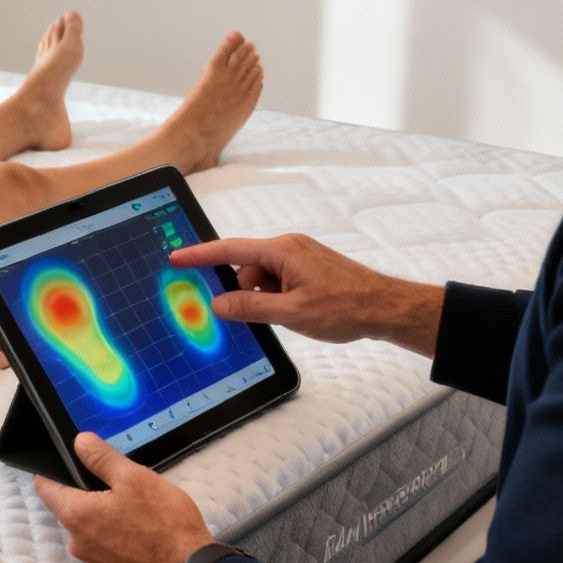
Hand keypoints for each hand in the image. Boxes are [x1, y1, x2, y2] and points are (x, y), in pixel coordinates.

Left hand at [34, 432, 212, 562]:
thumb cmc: (163, 524)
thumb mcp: (133, 478)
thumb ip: (101, 458)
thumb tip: (79, 442)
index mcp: (76, 515)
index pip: (45, 487)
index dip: (54, 468)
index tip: (70, 458)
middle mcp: (77, 541)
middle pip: (71, 505)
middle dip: (89, 489)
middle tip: (120, 479)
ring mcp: (94, 560)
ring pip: (91, 524)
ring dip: (106, 510)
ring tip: (137, 503)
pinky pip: (106, 542)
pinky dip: (117, 530)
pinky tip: (142, 525)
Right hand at [171, 234, 443, 355]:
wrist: (386, 307)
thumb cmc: (346, 306)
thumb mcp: (292, 313)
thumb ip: (251, 308)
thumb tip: (219, 304)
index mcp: (281, 251)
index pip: (230, 251)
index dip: (199, 255)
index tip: (176, 257)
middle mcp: (288, 248)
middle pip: (247, 268)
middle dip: (246, 292)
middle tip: (264, 314)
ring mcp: (300, 257)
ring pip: (263, 277)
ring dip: (265, 298)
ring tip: (293, 315)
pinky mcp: (308, 269)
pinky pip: (279, 280)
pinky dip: (278, 297)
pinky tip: (297, 312)